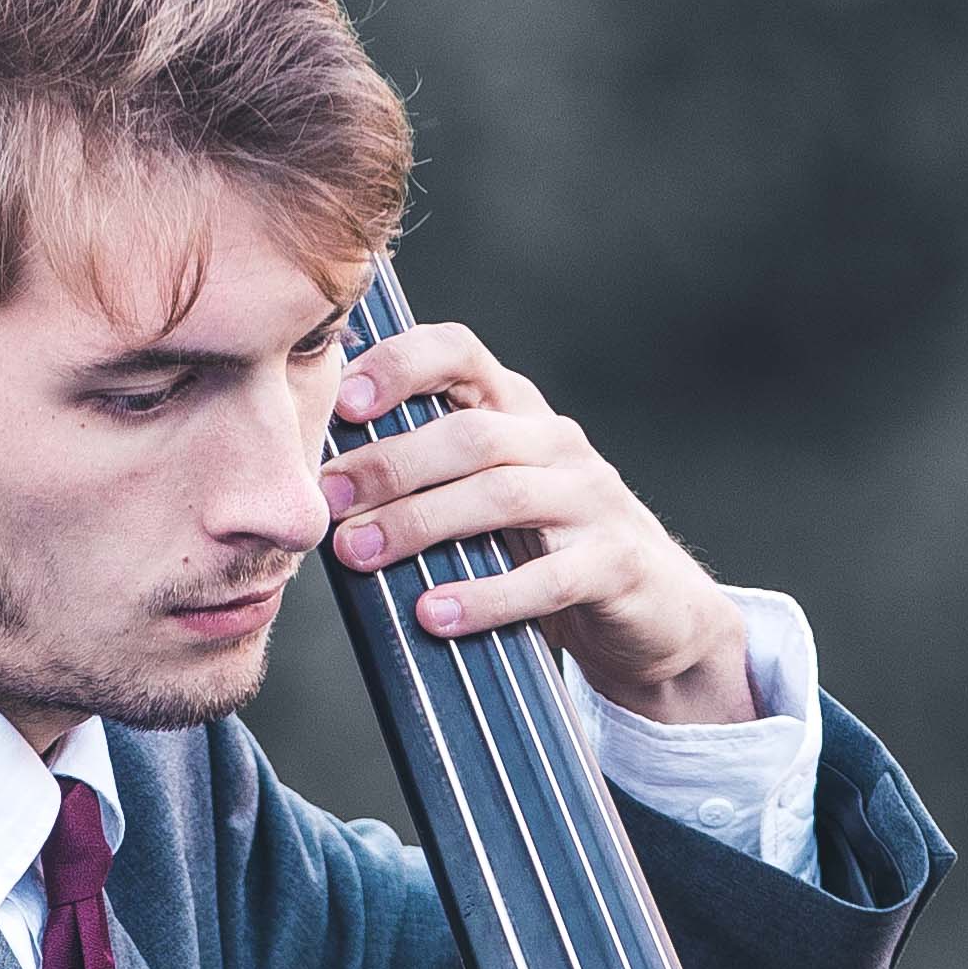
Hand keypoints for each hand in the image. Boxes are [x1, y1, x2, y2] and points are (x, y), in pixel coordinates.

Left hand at [317, 320, 758, 726]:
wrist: (656, 611)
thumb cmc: (543, 548)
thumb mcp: (487, 494)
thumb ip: (424, 474)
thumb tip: (311, 475)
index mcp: (517, 411)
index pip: (460, 353)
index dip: (400, 365)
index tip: (343, 400)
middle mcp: (556, 442)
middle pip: (469, 435)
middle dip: (389, 465)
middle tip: (325, 500)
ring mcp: (591, 501)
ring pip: (501, 496)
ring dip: (420, 524)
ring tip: (359, 554)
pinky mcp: (614, 564)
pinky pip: (546, 578)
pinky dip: (486, 597)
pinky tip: (434, 614)